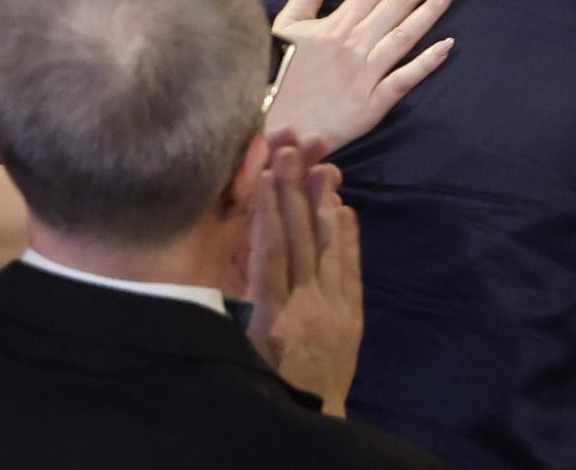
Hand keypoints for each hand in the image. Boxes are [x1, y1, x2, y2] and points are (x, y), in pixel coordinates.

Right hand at [245, 140, 362, 414]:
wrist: (311, 422)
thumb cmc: (265, 387)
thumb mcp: (242, 351)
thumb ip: (238, 307)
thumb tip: (222, 259)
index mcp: (272, 317)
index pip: (270, 252)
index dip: (267, 210)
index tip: (265, 174)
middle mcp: (307, 307)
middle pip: (300, 240)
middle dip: (294, 193)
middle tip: (291, 151)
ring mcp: (334, 311)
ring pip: (328, 250)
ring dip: (323, 206)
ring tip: (321, 169)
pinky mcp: (353, 319)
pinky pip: (352, 272)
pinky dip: (349, 240)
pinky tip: (347, 211)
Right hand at [263, 0, 460, 154]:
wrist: (274, 125)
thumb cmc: (280, 70)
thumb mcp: (288, 21)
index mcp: (337, 22)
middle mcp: (355, 43)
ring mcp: (366, 74)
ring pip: (406, 34)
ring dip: (434, 6)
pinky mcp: (373, 105)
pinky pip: (403, 80)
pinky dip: (426, 62)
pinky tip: (449, 44)